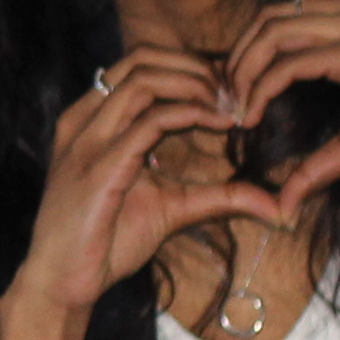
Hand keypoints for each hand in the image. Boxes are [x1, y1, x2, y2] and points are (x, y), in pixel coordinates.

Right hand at [9, 49, 280, 322]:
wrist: (61, 281)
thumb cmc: (105, 243)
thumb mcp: (171, 209)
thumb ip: (218, 197)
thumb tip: (277, 207)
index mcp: (90, 121)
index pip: (139, 65)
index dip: (189, 67)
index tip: (230, 92)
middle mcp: (83, 120)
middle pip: (140, 58)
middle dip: (196, 66)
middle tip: (236, 93)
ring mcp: (87, 140)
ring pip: (143, 78)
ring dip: (196, 84)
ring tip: (230, 106)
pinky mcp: (99, 165)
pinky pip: (149, 121)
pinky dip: (191, 114)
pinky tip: (220, 124)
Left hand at [226, 0, 339, 213]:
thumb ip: (320, 162)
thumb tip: (286, 201)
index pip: (285, 18)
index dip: (251, 52)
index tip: (235, 96)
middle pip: (269, 18)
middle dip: (237, 59)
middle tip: (224, 102)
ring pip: (273, 32)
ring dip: (243, 72)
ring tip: (235, 110)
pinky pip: (292, 61)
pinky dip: (264, 86)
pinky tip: (255, 113)